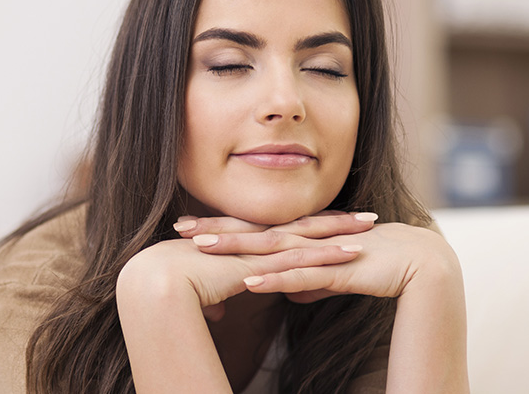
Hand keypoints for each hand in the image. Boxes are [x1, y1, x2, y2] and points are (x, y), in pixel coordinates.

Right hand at [118, 224, 361, 314]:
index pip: (282, 232)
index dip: (309, 227)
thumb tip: (219, 312)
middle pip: (302, 227)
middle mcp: (253, 241)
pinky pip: (302, 258)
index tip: (333, 223)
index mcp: (240, 244)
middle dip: (336, 221)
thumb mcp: (201, 294)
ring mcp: (258, 250)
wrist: (156, 283)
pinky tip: (354, 253)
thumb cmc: (170, 289)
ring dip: (343, 232)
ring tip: (372, 226)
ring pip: (308, 236)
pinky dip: (330, 254)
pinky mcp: (261, 265)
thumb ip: (216, 300)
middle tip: (366, 216)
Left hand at [180, 214, 458, 303]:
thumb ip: (319, 280)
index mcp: (315, 237)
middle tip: (178, 227)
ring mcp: (332, 250)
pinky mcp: (349, 267)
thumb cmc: (392, 273)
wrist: (437, 269)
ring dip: (238, 249)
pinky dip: (278, 278)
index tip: (190, 229)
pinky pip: (307, 275)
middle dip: (219, 229)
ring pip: (277, 249)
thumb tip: (292, 290)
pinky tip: (250, 281)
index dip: (226, 228)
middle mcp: (318, 238)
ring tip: (201, 248)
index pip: (262, 230)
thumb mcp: (345, 277)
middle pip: (260, 232)